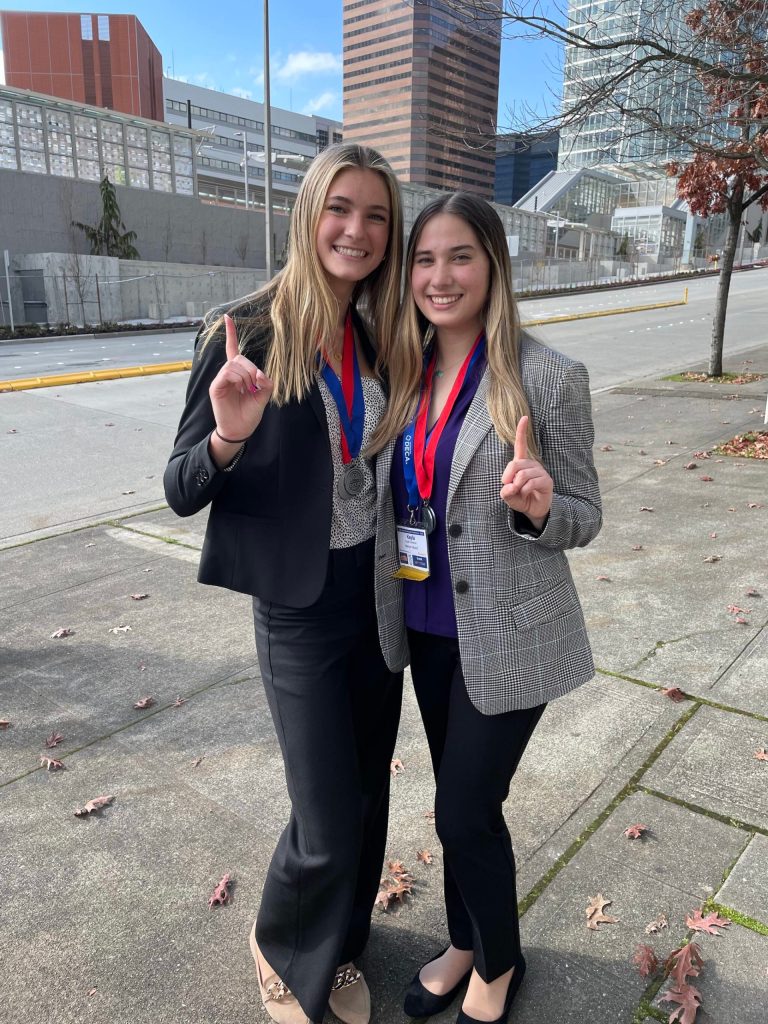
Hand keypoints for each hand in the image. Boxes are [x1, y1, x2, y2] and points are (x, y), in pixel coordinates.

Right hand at [209, 314, 273, 442]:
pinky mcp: (215, 387)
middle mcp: (227, 374)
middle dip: (251, 369)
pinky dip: (238, 378)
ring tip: (248, 390)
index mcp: (238, 374)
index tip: (227, 318)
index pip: (232, 349)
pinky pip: (227, 373)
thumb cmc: (249, 413)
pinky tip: (241, 388)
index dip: (231, 334)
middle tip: (255, 385)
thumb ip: (266, 383)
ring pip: (234, 364)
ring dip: (246, 375)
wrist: (239, 430)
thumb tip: (260, 373)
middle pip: (239, 357)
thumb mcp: (264, 397)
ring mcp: (220, 380)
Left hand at [500, 416, 552, 527]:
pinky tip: (526, 494)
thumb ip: (506, 491)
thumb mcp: (508, 496)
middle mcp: (532, 464)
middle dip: (508, 477)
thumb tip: (510, 486)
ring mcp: (540, 472)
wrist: (534, 510)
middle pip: (515, 464)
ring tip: (520, 492)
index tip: (524, 417)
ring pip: (522, 475)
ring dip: (517, 487)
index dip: (522, 431)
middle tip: (509, 487)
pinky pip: (530, 483)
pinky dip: (524, 491)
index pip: (521, 445)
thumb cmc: (521, 499)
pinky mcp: (547, 481)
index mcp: (522, 463)